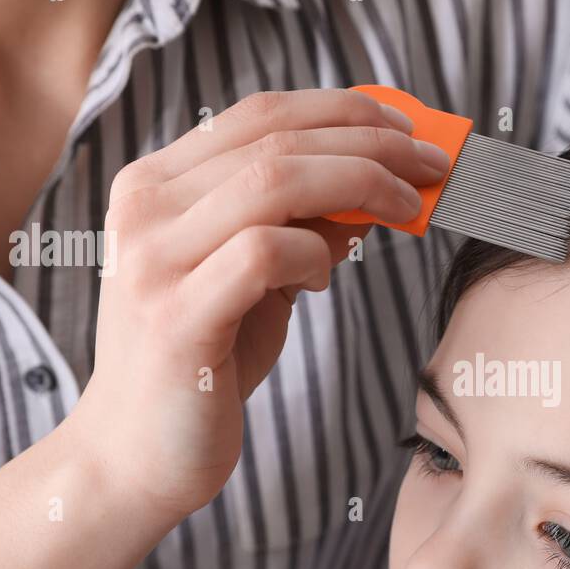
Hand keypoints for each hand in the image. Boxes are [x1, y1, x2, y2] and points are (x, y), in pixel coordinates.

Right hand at [68, 88, 450, 522]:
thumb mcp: (258, 279)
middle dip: (372, 144)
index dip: (342, 111)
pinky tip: (323, 280)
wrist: (135, 457)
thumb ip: (302, 228)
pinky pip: (265, 253)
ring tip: (407, 210)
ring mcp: (153, 260)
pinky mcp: (175, 317)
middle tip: (433, 165)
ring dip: (361, 185)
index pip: (259, 114)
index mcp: (156, 184)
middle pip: (277, 138)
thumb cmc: (205, 363)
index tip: (406, 127)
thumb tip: (379, 186)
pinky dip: (313, 254)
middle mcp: (145, 208)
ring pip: (275, 180)